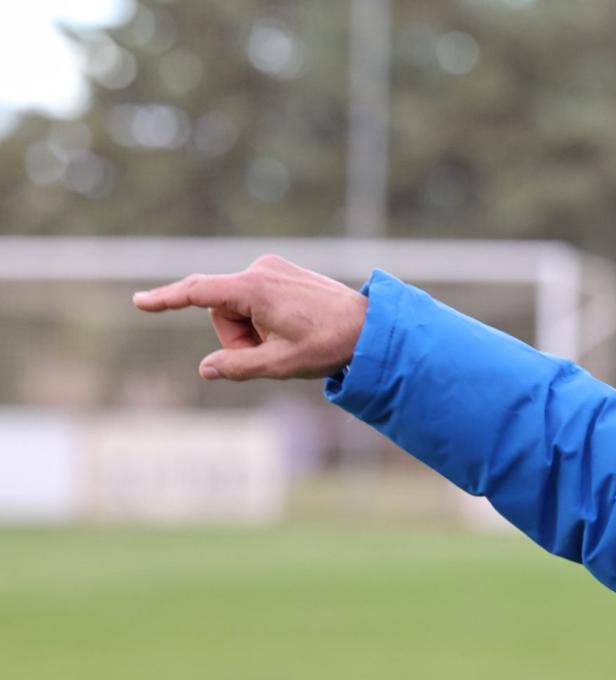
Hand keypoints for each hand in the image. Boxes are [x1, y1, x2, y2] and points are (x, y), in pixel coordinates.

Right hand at [132, 254, 368, 380]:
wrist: (371, 326)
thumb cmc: (330, 344)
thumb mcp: (281, 364)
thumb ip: (238, 366)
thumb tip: (206, 369)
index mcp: (255, 288)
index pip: (198, 292)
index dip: (166, 300)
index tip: (139, 302)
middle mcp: (260, 269)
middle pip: (220, 311)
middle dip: (237, 337)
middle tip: (272, 354)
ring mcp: (272, 268)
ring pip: (238, 307)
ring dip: (253, 330)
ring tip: (289, 340)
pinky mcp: (282, 272)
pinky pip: (256, 300)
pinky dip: (264, 319)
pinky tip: (293, 329)